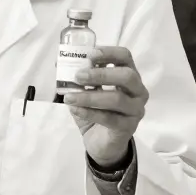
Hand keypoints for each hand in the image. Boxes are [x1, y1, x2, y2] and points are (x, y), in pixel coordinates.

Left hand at [62, 46, 147, 167]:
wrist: (101, 141)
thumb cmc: (95, 110)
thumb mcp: (85, 91)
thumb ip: (77, 77)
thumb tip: (58, 63)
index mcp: (128, 76)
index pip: (125, 57)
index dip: (108, 53)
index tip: (89, 55)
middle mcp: (137, 91)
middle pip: (127, 76)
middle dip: (100, 74)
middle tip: (78, 76)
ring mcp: (135, 110)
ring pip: (117, 99)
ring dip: (89, 96)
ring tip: (69, 97)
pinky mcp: (128, 127)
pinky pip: (110, 118)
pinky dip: (89, 112)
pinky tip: (74, 109)